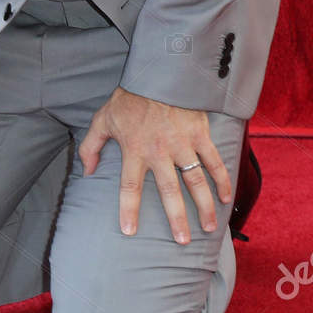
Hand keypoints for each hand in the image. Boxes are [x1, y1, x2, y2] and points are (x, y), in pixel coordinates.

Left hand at [78, 87, 232, 242]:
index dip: (129, 210)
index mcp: (134, 149)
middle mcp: (159, 151)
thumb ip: (91, 146)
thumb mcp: (102, 118)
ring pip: (196, 180)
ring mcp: (182, 143)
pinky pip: (213, 161)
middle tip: (182, 241)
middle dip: (176, 218)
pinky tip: (226, 198)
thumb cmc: (129, 97)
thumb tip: (86, 171)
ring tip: (209, 227)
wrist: (158, 72)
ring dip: (204, 205)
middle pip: (169, 191)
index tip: (130, 232)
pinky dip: (222, 179)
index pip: (129, 187)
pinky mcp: (200, 134)